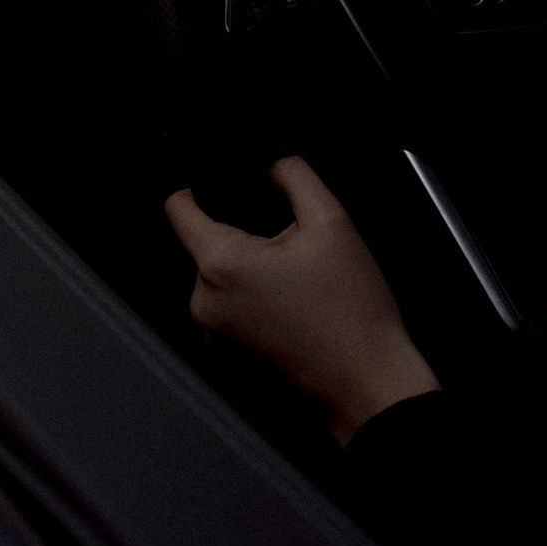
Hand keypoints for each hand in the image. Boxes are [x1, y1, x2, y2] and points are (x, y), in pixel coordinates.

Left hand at [165, 157, 437, 442]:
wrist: (368, 384)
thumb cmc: (352, 315)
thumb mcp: (332, 223)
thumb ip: (293, 175)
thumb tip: (271, 162)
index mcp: (221, 265)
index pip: (178, 207)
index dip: (195, 185)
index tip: (215, 179)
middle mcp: (205, 302)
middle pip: (206, 241)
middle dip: (243, 232)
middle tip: (291, 248)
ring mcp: (215, 331)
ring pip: (222, 273)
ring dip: (252, 266)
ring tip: (299, 282)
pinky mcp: (229, 351)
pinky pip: (230, 304)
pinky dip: (255, 295)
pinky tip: (294, 305)